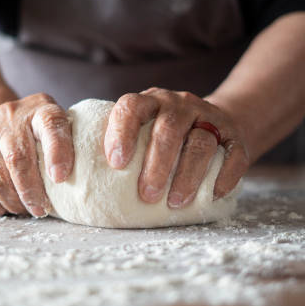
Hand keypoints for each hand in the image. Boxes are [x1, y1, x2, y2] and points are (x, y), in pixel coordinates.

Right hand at [0, 93, 73, 216]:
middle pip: (17, 158)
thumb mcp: (60, 128)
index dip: (57, 152)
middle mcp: (12, 116)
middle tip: (41, 210)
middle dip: (31, 192)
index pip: (51, 125)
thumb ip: (72, 147)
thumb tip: (87, 185)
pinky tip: (4, 208)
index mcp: (42, 109)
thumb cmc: (40, 132)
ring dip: (12, 201)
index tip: (61, 178)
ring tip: (24, 210)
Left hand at [104, 87, 249, 207]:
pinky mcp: (235, 137)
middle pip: (168, 128)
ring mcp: (209, 119)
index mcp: (149, 102)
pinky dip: (225, 175)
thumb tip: (69, 182)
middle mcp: (179, 105)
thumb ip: (117, 148)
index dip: (121, 131)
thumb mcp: (141, 131)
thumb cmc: (162, 138)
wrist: (217, 124)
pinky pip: (233, 154)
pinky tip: (212, 194)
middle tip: (146, 195)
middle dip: (157, 163)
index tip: (115, 162)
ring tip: (174, 202)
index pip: (132, 107)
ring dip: (187, 174)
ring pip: (201, 142)